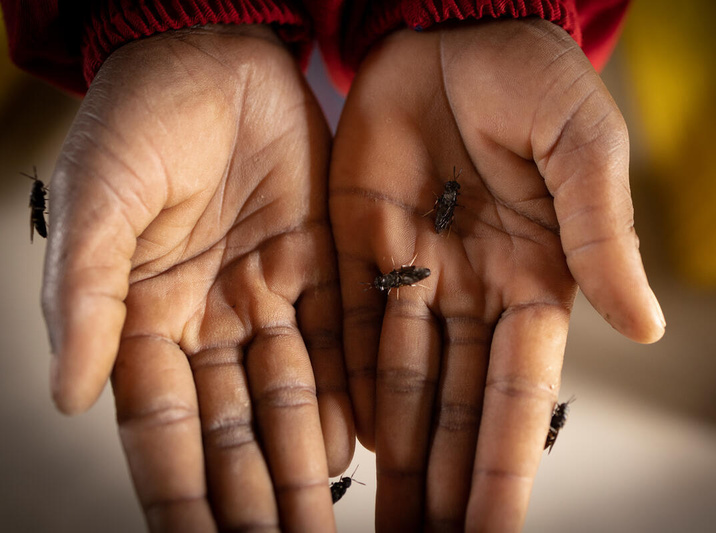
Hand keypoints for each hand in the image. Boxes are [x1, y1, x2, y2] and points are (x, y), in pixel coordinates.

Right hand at [42, 25, 352, 530]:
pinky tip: (355, 445)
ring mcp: (267, 294)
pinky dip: (346, 392)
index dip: (179, 492)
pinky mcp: (321, 264)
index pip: (163, 427)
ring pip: (289, 396)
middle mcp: (209, 316)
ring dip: (303, 462)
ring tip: (319, 522)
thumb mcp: (97, 201)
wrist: (214, 52)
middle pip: (233, 427)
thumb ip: (83, 299)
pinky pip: (337, 342)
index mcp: (145, 313)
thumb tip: (71, 396)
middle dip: (253, 496)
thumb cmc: (141, 115)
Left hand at [329, 19, 664, 530]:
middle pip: (459, 408)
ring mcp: (415, 272)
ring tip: (390, 519)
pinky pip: (356, 329)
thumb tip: (647, 328)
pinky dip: (353, 386)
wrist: (449, 27)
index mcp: (534, 277)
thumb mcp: (580, 145)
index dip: (508, 466)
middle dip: (448, 481)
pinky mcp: (358, 245)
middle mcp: (473, 291)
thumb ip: (600, 234)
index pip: (519, 394)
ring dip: (398, 453)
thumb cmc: (528, 73)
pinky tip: (350, 442)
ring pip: (404, 383)